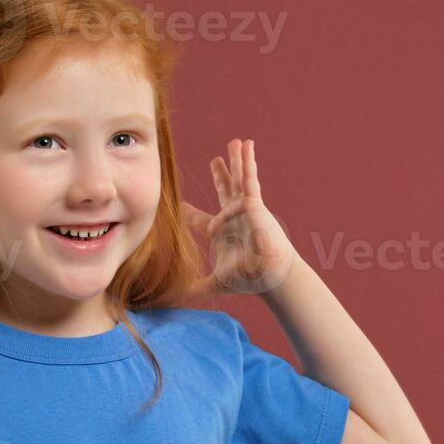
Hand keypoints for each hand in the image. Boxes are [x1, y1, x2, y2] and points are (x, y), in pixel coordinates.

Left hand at [181, 138, 295, 299]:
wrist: (269, 275)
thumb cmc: (248, 280)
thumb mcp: (215, 283)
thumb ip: (195, 290)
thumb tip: (174, 301)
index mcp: (223, 234)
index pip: (204, 221)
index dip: (191, 214)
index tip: (181, 206)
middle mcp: (234, 219)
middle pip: (225, 193)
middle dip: (221, 177)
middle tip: (215, 161)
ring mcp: (246, 210)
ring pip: (238, 181)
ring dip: (236, 162)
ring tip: (235, 142)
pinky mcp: (255, 204)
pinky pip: (249, 179)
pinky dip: (247, 163)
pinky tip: (247, 145)